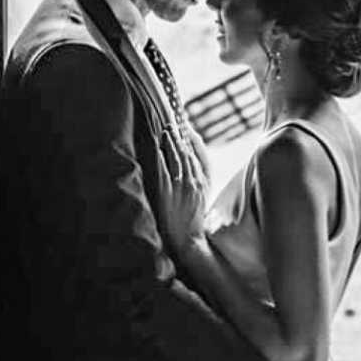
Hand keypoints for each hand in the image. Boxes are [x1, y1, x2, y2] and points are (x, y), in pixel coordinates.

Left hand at [156, 127, 208, 252]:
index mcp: (202, 181)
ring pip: (177, 157)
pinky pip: (164, 167)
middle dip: (180, 135)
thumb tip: (190, 158)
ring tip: (166, 127)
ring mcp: (180, 185)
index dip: (191, 139)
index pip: (197, 154)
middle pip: (186, 152)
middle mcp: (193, 180)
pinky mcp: (166, 191)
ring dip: (171, 141)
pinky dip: (162, 153)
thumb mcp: (200, 197)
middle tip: (173, 119)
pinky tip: (158, 143)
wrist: (186, 241)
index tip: (185, 126)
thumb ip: (198, 178)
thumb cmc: (191, 220)